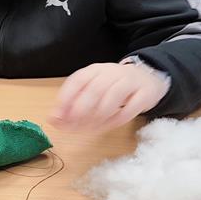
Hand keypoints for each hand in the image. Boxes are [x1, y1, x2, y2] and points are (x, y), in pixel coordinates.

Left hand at [49, 62, 169, 131]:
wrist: (147, 78)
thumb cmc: (113, 87)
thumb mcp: (92, 90)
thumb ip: (73, 103)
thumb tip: (53, 119)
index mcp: (95, 70)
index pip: (77, 80)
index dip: (66, 99)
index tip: (57, 117)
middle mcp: (111, 72)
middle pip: (95, 89)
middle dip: (81, 110)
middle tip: (73, 127)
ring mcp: (130, 82)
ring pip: (112, 98)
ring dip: (98, 116)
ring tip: (89, 129)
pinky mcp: (144, 94)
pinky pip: (130, 108)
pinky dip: (117, 119)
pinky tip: (107, 126)